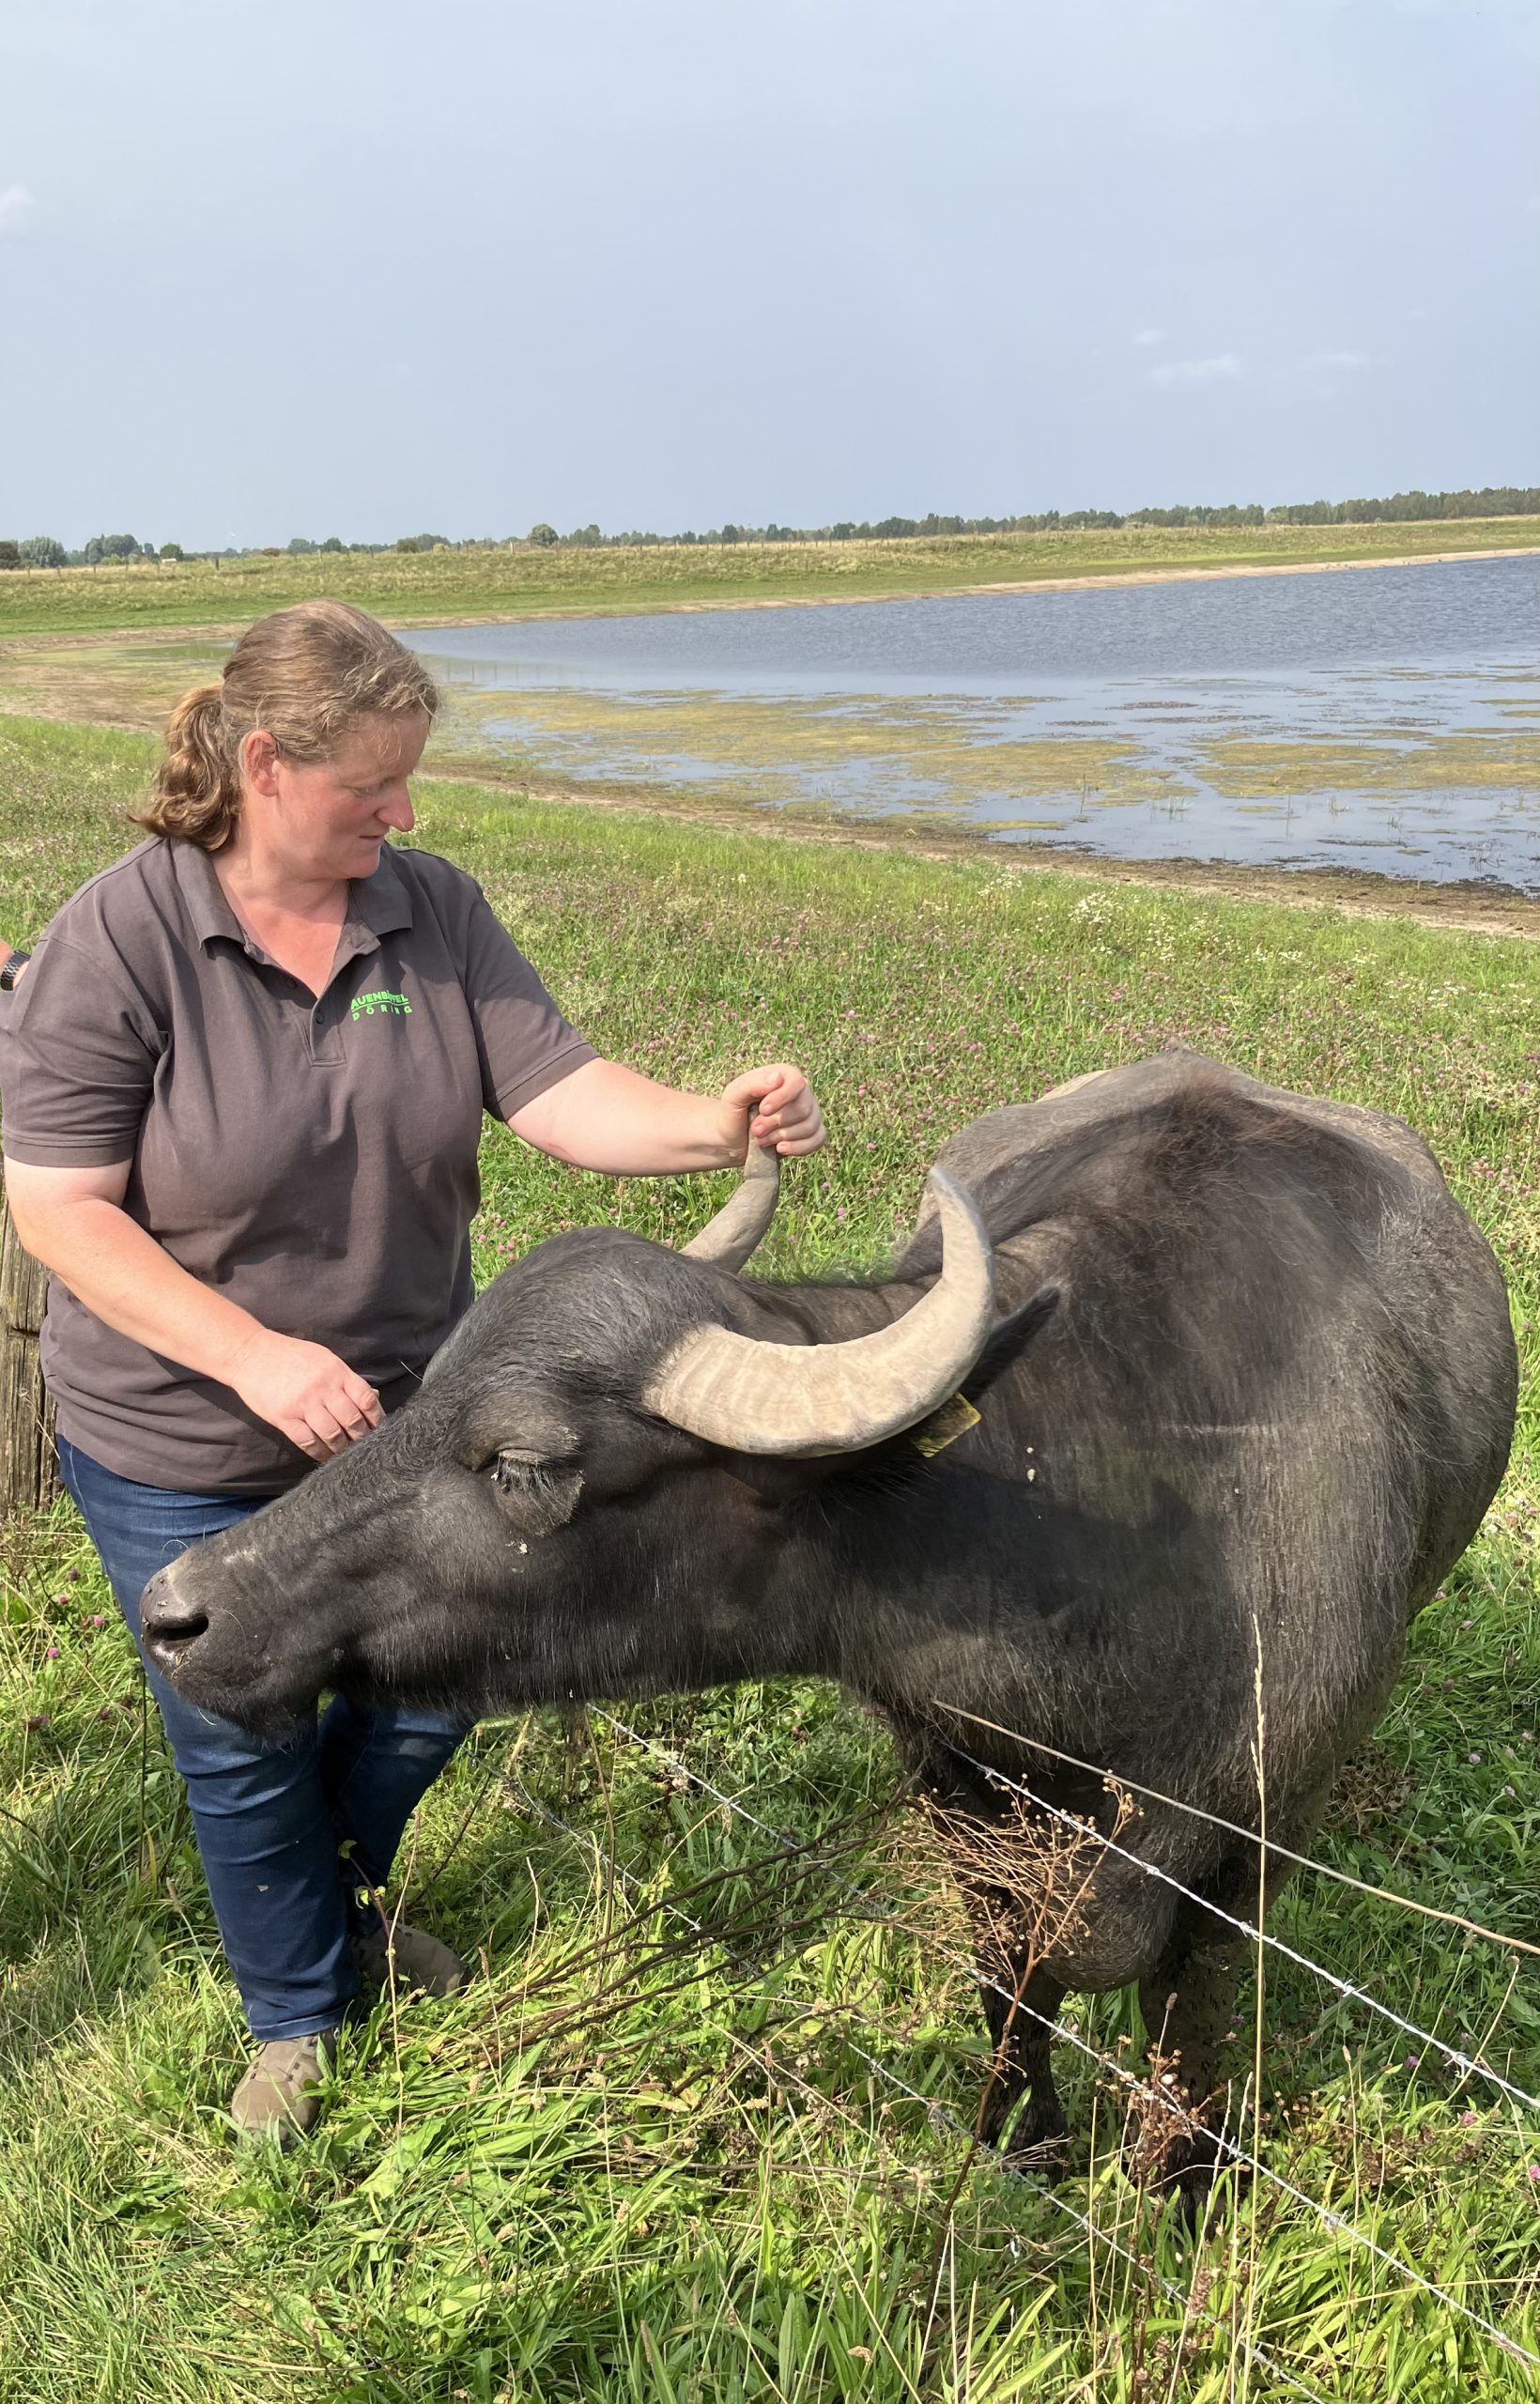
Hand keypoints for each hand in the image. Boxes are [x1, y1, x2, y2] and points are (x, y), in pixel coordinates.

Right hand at [229, 1328, 382, 1461]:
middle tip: (366, 1447)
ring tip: (347, 1454)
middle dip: (362, 1437)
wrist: (251, 1354)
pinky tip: (325, 1457)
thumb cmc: (291, 1356)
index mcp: (337, 1371)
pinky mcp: (285, 1418)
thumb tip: (372, 1398)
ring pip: (332, 1434)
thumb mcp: (323, 1358)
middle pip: (352, 1420)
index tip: (381, 1429)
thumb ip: (346, 1379)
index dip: (377, 1417)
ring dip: (342, 1448)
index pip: (366, 1398)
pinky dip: (320, 1453)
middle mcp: (323, 1388)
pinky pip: (308, 1441)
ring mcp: (303, 1404)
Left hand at [719, 1064, 825, 1159]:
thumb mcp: (733, 1095)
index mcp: (784, 1076)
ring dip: (782, 1137)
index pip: (796, 1083)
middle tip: (755, 1130)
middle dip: (776, 1123)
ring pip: (809, 1126)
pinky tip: (780, 1149)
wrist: (732, 1139)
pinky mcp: (813, 1133)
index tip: (763, 1110)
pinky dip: (799, 1147)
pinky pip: (818, 1140)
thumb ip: (752, 1083)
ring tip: (761, 1140)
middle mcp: (801, 1092)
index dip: (782, 1098)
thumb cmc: (733, 1113)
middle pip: (803, 1108)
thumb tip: (778, 1078)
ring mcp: (810, 1113)